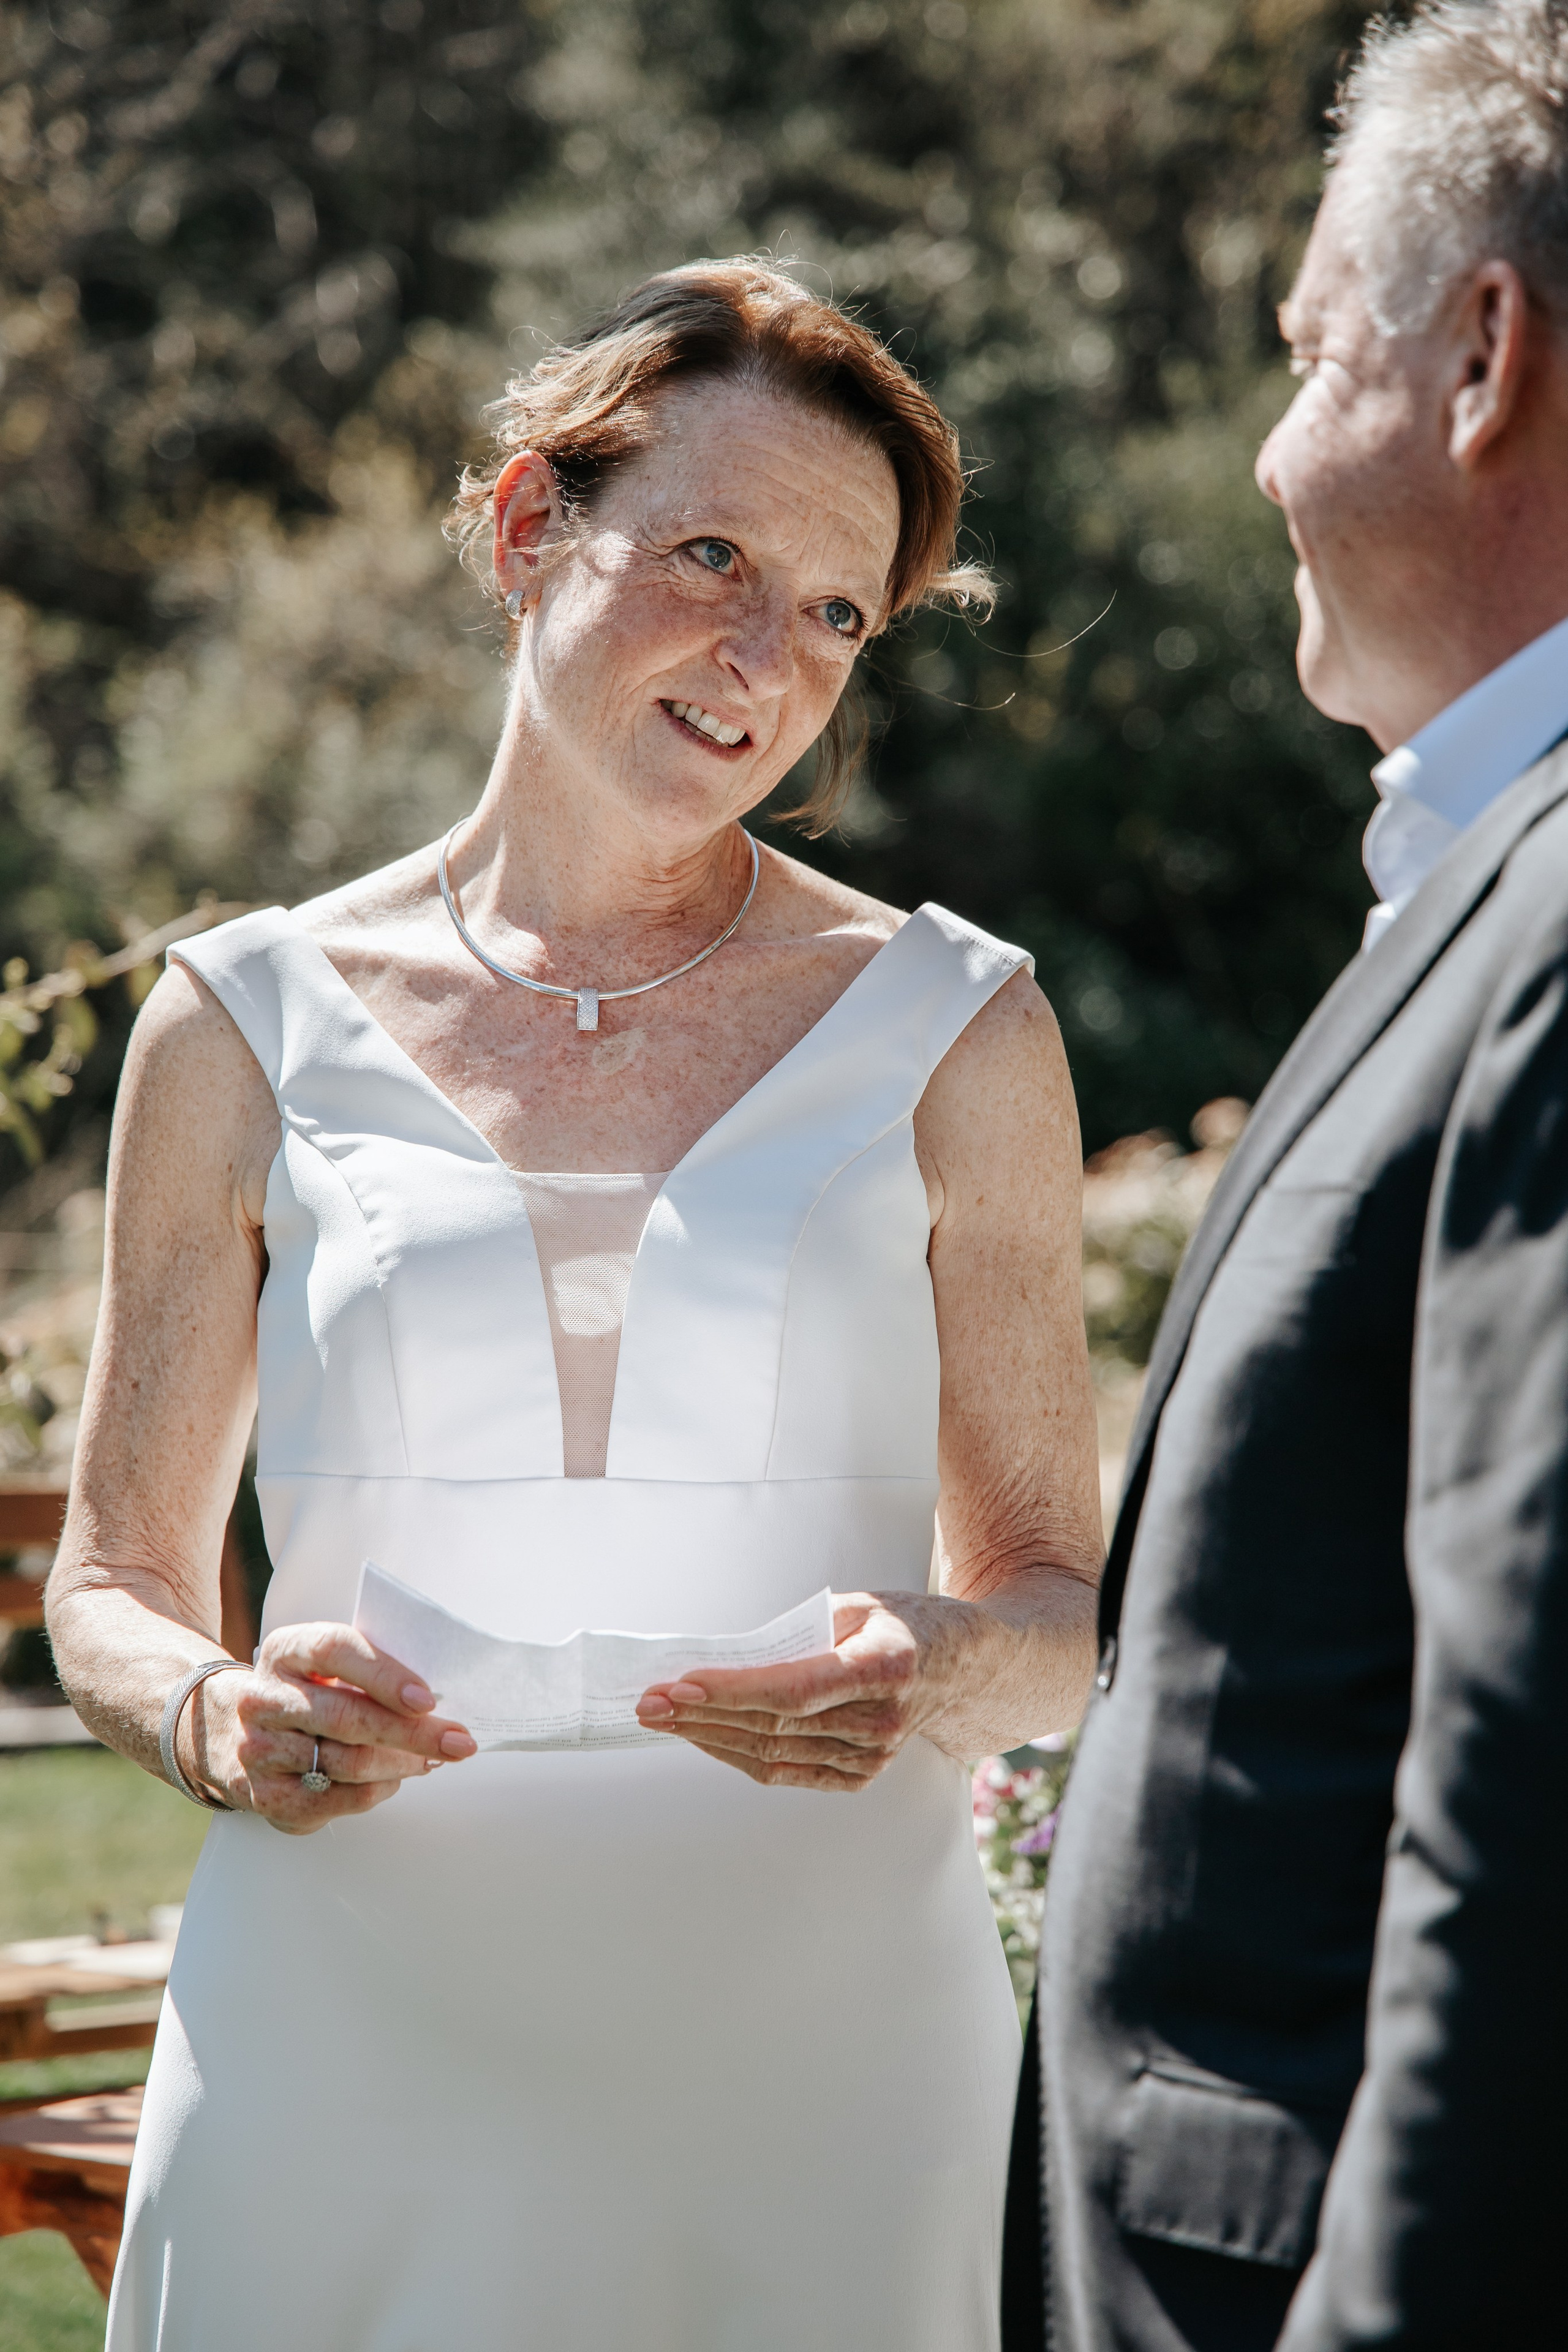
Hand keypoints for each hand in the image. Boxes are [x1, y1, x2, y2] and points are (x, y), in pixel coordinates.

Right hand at [186, 1621, 476, 1833]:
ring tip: (432, 1759)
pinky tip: (395, 1779)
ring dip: (401, 1765)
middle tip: (458, 1741)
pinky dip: (377, 1790)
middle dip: (413, 1734)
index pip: (333, 1651)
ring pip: (347, 1763)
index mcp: (284, 1651)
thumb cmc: (303, 1692)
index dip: (383, 1674)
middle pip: (346, 1717)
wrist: (228, 1731)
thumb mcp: (324, 1664)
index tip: (427, 1698)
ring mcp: (259, 1750)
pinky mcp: (264, 1795)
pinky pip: (337, 1800)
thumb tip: (439, 1701)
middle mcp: (263, 1699)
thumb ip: (370, 1669)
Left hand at [633, 1593, 940, 1791]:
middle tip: (649, 1702)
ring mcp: (873, 1755)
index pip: (793, 1689)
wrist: (962, 1667)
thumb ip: (800, 1633)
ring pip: (772, 1754)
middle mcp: (881, 1720)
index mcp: (884, 1667)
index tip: (681, 1684)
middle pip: (773, 1725)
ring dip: (710, 1737)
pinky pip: (788, 1771)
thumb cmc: (904, 1625)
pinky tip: (706, 1738)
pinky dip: (741, 1756)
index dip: (732, 1691)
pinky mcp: (861, 1775)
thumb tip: (730, 1660)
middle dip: (701, 1714)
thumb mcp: (859, 1605)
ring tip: (664, 1719)